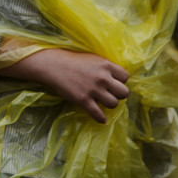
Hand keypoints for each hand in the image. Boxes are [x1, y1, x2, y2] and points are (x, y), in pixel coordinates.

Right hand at [0, 48, 128, 123]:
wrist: (52, 65)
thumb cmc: (71, 60)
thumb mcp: (92, 59)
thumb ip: (105, 67)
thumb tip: (116, 79)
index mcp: (106, 65)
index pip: (125, 77)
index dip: (120, 81)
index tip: (113, 83)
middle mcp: (102, 78)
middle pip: (124, 92)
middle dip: (118, 94)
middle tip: (110, 93)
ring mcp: (93, 90)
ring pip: (114, 104)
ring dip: (109, 104)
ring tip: (102, 103)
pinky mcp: (83, 100)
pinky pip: (98, 114)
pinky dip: (101, 118)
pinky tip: (101, 119)